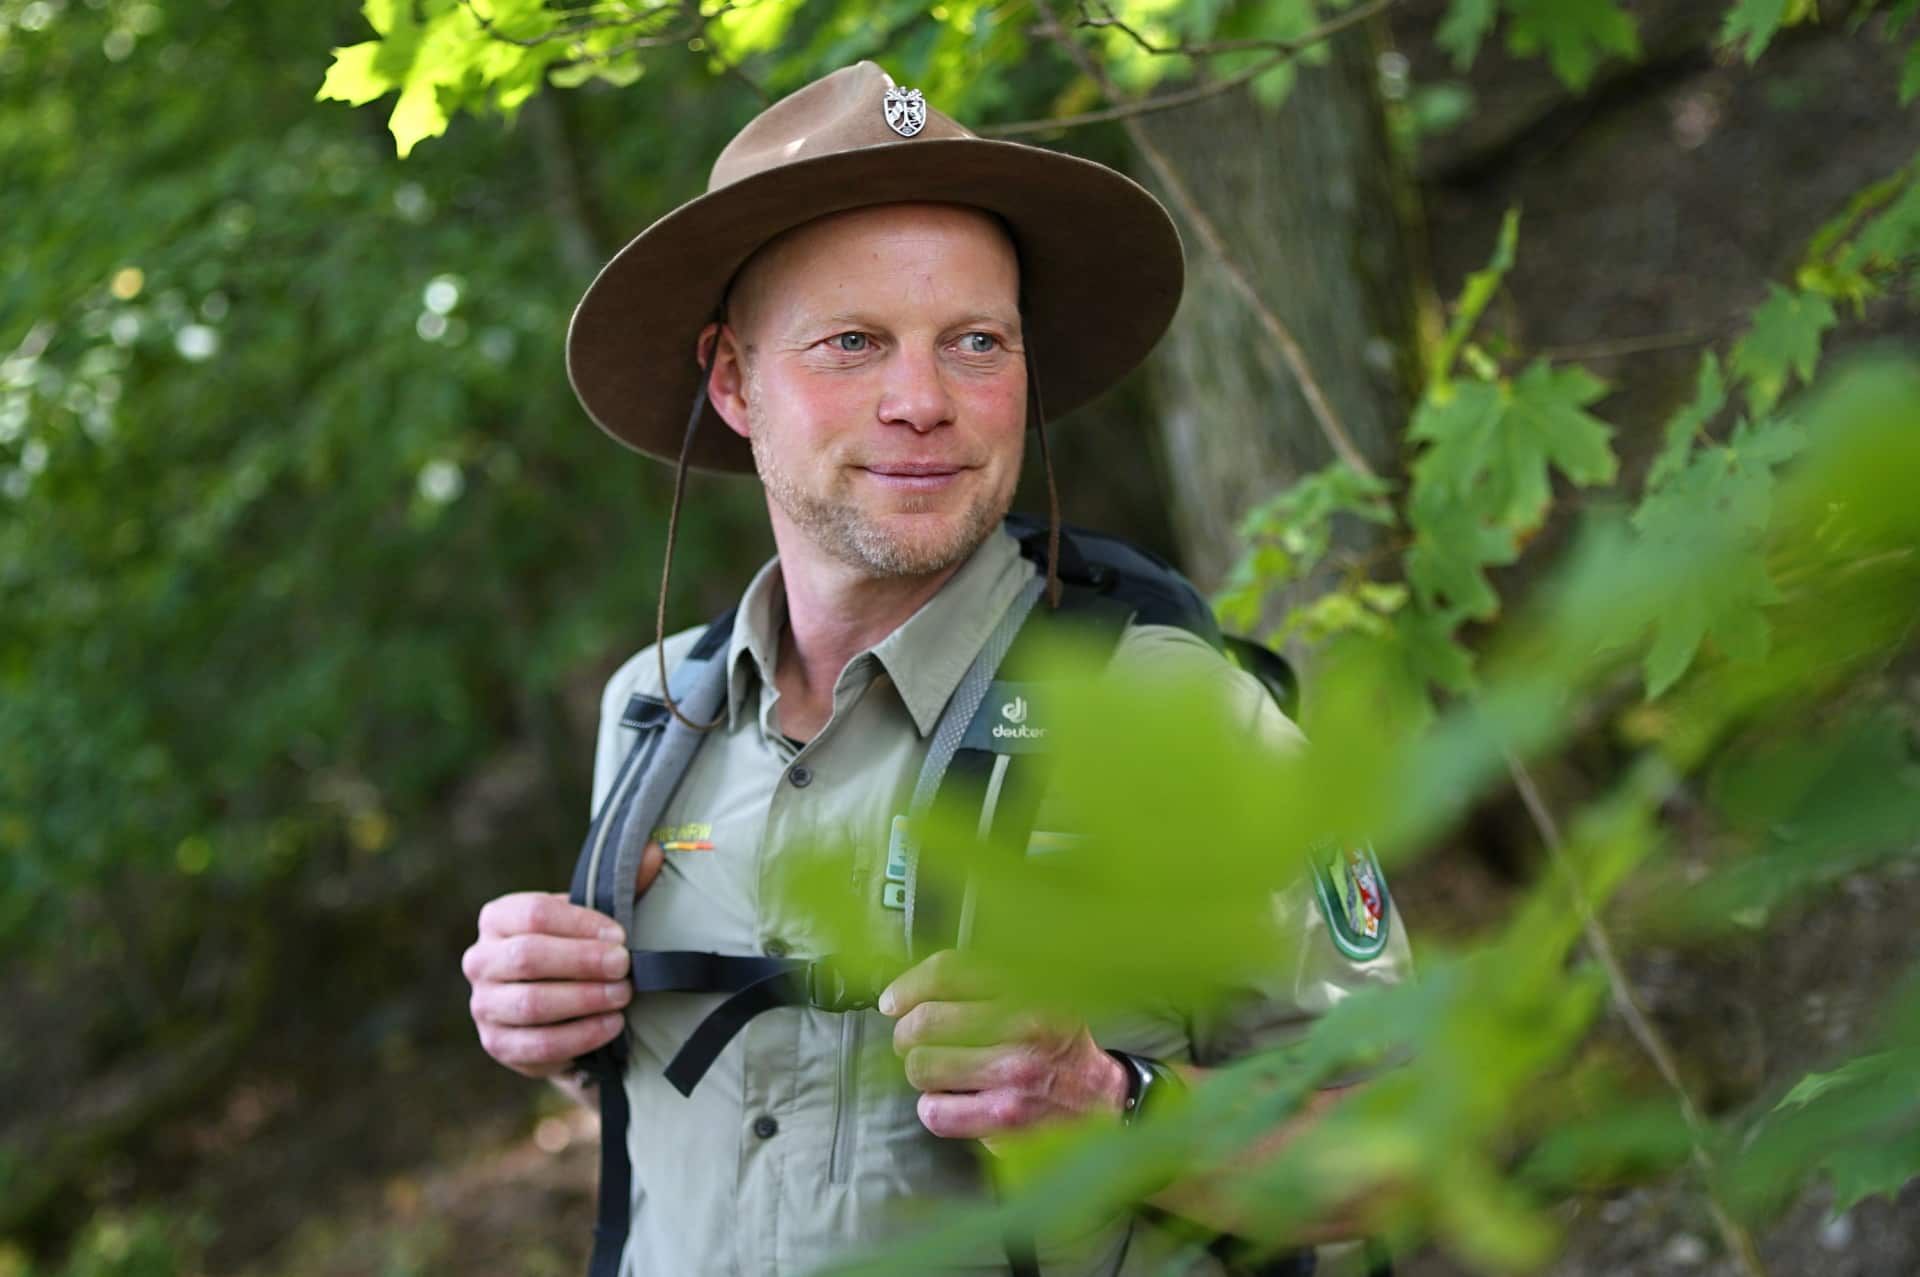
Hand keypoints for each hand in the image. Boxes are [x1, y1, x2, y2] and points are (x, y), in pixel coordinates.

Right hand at [462, 891, 632, 1078]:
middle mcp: (481, 959)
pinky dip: (581, 1036)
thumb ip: (623, 885)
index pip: (535, 914)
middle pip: (529, 956)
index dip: (581, 924)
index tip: (620, 936)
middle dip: (584, 962)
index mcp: (498, 918)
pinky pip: (539, 1044)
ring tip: (623, 996)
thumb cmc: (577, 949)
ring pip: (532, 1003)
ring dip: (585, 1000)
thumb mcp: (594, 916)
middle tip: (624, 967)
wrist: (557, 1007)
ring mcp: (484, 1005)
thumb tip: (655, 853)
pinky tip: (612, 1025)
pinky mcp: (498, 1044)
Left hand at [879, 949, 1128, 1140]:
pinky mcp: (1006, 1118)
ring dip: (920, 1071)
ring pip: (923, 1067)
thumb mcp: (1033, 991)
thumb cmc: (1053, 1041)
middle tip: (914, 1041)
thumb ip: (981, 982)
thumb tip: (909, 990)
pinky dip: (933, 1108)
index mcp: (1029, 985)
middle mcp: (1025, 1025)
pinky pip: (935, 1112)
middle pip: (925, 1022)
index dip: (909, 986)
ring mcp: (1015, 1073)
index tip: (893, 1001)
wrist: (1098, 1097)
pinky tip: (950, 1102)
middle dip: (908, 1034)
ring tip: (937, 1071)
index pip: (949, 972)